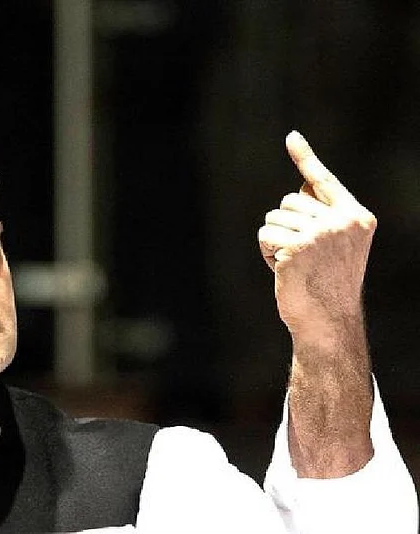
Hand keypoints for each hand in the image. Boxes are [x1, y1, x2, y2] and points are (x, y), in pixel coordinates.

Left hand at [260, 131, 374, 477]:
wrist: (328, 322)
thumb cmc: (327, 285)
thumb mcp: (333, 246)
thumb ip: (321, 216)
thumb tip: (296, 188)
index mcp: (356, 217)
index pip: (324, 181)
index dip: (305, 158)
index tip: (291, 137)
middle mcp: (343, 220)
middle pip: (288, 201)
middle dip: (285, 227)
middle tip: (301, 257)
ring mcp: (321, 232)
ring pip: (274, 217)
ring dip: (274, 241)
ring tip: (294, 265)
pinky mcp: (298, 245)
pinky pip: (265, 233)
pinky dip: (266, 251)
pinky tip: (282, 269)